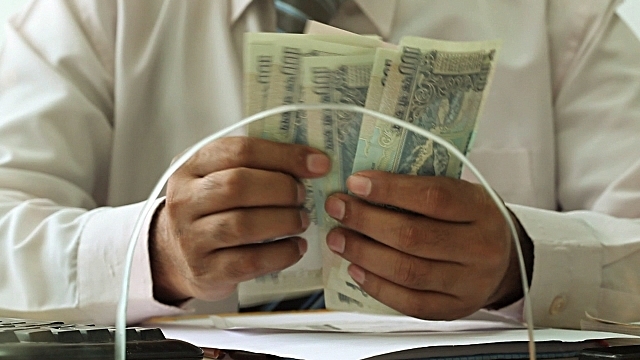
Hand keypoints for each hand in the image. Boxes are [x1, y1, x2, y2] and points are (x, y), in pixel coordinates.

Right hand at [149, 137, 329, 304]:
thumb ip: (255, 164)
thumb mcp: (219, 176)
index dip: (284, 155)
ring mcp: (191, 238)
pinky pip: (250, 261)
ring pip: (243, 224)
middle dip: (282, 188)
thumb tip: (312, 161)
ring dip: (284, 220)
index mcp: (190, 165)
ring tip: (301, 220)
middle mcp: (184, 199)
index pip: (239, 150)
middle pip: (238, 185)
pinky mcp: (206, 271)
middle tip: (303, 196)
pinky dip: (281, 253)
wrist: (174, 254)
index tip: (317, 163)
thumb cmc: (209, 208)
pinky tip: (296, 246)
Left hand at [324, 171, 531, 319]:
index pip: (433, 197)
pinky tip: (356, 269)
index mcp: (482, 209)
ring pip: (407, 271)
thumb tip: (365, 183)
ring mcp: (468, 283)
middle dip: (366, 221)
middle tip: (338, 208)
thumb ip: (422, 188)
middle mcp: (480, 248)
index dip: (390, 189)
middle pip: (413, 236)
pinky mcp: (453, 309)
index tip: (356, 183)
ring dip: (364, 253)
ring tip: (339, 238)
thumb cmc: (472, 220)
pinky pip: (408, 302)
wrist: (506, 261)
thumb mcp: (462, 193)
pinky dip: (376, 285)